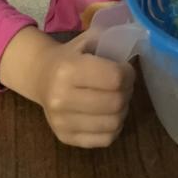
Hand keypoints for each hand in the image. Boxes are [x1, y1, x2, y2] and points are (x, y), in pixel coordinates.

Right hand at [0, 27, 134, 147]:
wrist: (39, 76)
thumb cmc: (69, 56)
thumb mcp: (87, 40)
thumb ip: (112, 37)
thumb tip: (139, 38)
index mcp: (68, 69)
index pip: (115, 78)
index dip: (128, 73)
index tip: (125, 69)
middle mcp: (61, 98)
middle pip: (116, 102)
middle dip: (126, 92)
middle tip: (122, 85)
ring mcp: (61, 121)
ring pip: (113, 124)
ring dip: (122, 110)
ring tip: (115, 99)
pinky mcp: (64, 137)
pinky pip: (105, 140)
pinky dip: (112, 127)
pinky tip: (106, 114)